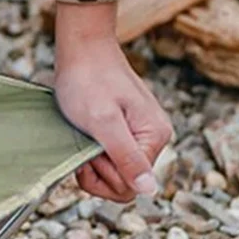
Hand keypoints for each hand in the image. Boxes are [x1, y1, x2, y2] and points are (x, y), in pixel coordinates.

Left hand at [54, 1, 172, 202]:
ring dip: (94, 160)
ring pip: (117, 170)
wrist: (82, 47)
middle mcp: (155, 136)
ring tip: (83, 135)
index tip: (88, 152)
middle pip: (126, 182)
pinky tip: (85, 133)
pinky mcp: (127, 127)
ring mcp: (142, 131)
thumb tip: (150, 190)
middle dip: (98, 171)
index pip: (132, 187)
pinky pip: (113, 154)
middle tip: (83, 143)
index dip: (104, 177)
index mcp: (155, 136)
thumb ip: (126, 157)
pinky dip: (95, 150)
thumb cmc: (88, 80)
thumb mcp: (103, 122)